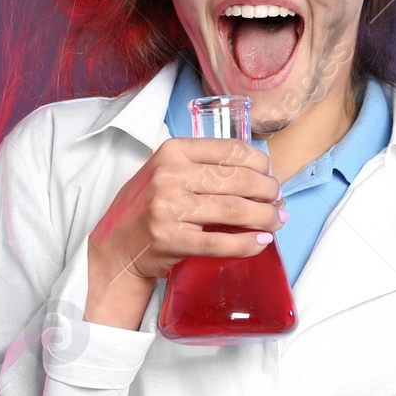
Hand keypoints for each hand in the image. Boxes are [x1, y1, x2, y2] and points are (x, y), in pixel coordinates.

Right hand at [84, 137, 285, 329]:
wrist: (116, 246)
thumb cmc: (147, 207)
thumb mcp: (167, 172)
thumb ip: (203, 167)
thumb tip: (260, 174)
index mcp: (173, 151)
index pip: (230, 150)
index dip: (260, 164)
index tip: (270, 176)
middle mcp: (169, 175)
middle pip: (238, 180)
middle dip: (268, 192)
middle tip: (278, 204)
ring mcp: (168, 207)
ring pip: (234, 209)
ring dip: (264, 218)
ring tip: (276, 222)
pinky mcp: (170, 239)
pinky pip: (220, 242)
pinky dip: (247, 244)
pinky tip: (261, 242)